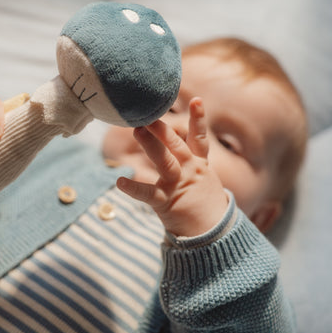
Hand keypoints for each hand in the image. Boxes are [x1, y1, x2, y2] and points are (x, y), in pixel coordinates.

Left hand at [116, 98, 228, 236]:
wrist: (212, 232)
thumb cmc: (202, 201)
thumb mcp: (202, 176)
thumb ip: (189, 158)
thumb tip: (170, 139)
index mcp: (198, 163)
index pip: (199, 137)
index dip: (198, 118)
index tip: (196, 100)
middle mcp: (190, 171)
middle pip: (177, 145)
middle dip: (163, 129)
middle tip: (148, 114)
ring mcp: (178, 185)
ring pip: (165, 162)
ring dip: (152, 145)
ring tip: (137, 130)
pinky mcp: (166, 202)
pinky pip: (148, 193)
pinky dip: (133, 188)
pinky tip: (119, 181)